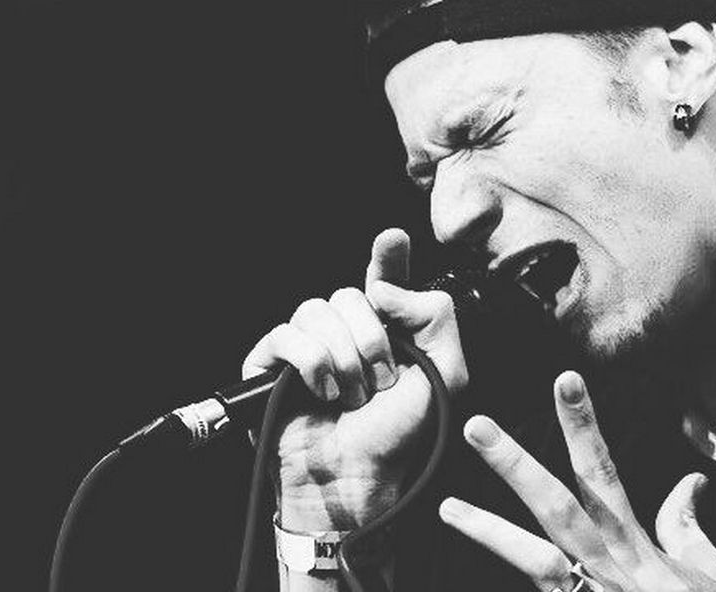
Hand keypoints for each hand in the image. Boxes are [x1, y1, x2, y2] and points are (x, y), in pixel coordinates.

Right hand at [241, 228, 469, 530]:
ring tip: (352, 397)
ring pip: (316, 310)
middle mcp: (344, 331)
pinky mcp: (270, 364)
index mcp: (386, 328)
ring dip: (343, 358)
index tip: (393, 239)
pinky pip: (285, 334)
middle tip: (382, 382)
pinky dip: (309, 361)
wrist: (357, 475)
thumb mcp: (446, 374)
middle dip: (371, 339)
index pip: (384, 278)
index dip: (388, 256)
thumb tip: (382, 287)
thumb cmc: (400, 433)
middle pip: (349, 294)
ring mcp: (305, 345)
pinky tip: (322, 391)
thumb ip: (435, 316)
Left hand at [438, 371, 715, 591]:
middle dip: (514, 465)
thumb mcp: (711, 571)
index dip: (583, 424)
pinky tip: (474, 549)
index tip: (565, 379)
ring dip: (488, 531)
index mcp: (635, 545)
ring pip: (535, 561)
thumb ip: (686, 525)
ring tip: (446, 508)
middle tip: (475, 426)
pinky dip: (520, 587)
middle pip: (556, 505)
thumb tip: (692, 480)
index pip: (603, 471)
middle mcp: (608, 566)